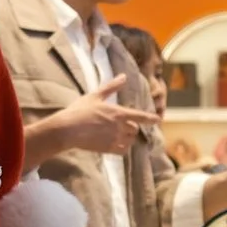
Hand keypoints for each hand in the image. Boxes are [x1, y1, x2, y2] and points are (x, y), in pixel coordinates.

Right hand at [35, 77, 158, 158]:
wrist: (68, 129)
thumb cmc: (79, 110)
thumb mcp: (95, 95)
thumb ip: (111, 87)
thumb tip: (123, 76)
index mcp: (118, 113)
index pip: (139, 116)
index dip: (150, 118)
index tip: (158, 119)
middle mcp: (119, 127)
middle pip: (134, 129)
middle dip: (131, 127)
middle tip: (124, 125)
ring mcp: (114, 139)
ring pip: (130, 140)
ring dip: (127, 137)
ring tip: (118, 134)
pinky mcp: (108, 149)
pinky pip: (123, 150)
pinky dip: (123, 148)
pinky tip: (116, 145)